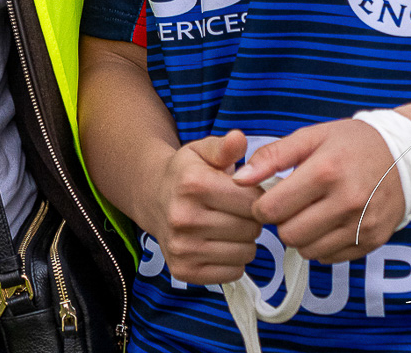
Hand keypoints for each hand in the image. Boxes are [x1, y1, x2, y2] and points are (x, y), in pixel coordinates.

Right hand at [141, 130, 264, 284]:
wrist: (153, 198)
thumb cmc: (186, 174)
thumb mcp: (203, 151)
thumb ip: (224, 147)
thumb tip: (238, 139)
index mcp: (193, 184)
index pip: (253, 201)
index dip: (257, 197)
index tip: (246, 194)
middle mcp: (184, 218)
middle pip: (251, 229)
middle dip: (251, 220)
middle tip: (237, 212)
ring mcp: (182, 247)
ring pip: (245, 253)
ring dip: (244, 242)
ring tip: (228, 227)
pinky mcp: (183, 270)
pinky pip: (232, 273)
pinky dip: (233, 261)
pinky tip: (219, 244)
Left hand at [233, 119, 403, 262]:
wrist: (405, 155)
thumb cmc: (353, 143)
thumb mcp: (311, 137)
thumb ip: (272, 157)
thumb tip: (239, 179)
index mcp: (326, 171)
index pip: (272, 209)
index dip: (261, 205)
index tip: (268, 197)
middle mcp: (347, 202)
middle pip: (288, 235)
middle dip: (281, 222)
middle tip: (289, 206)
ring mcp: (362, 225)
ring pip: (308, 251)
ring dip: (301, 236)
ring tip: (309, 213)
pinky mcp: (372, 240)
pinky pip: (330, 257)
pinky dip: (322, 244)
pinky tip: (328, 222)